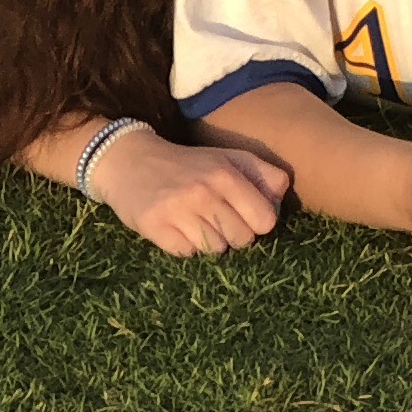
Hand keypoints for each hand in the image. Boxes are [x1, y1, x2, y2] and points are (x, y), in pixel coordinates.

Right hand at [92, 131, 289, 256]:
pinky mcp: (155, 226)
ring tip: (195, 221)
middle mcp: (203, 191)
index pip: (265, 220)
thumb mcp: (227, 158)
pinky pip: (187, 254)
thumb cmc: (188, 164)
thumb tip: (281, 197)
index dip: (257, 222)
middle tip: (216, 219)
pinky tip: (177, 228)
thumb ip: (262, 173)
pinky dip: (185, 246)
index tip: (243, 215)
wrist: (130, 161)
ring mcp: (178, 210)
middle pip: (242, 239)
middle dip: (234, 234)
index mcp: (226, 173)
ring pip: (216, 250)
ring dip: (209, 241)